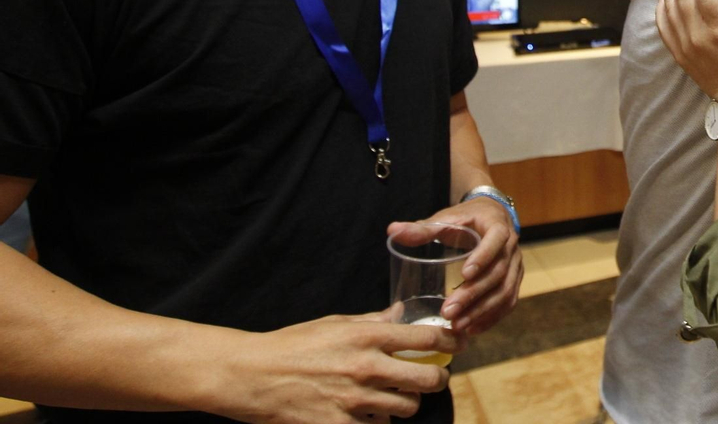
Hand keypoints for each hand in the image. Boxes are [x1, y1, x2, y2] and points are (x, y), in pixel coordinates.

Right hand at [208, 312, 452, 423]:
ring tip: (395, 395)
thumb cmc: (291, 344)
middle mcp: (366, 367)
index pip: (426, 337)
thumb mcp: (334, 323)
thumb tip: (400, 313)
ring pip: (407, 407)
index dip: (451, 341)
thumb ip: (371, 321)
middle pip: (427, 379)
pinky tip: (369, 414)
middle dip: (436, 379)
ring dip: (406, 402)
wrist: (250, 375)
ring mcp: (354, 400)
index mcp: (366, 336)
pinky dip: (379, 422)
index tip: (458, 344)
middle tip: (432, 378)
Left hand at [387, 197, 521, 336]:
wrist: (491, 217)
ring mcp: (516, 265)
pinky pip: (508, 302)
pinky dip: (492, 318)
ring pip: (504, 292)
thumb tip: (392, 230)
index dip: (483, 258)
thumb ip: (421, 228)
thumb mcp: (446, 219)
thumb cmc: (465, 219)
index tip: (463, 274)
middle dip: (474, 294)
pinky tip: (472, 330)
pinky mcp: (514, 281)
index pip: (496, 241)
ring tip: (457, 326)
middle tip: (448, 311)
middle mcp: (512, 247)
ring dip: (482, 311)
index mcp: (497, 225)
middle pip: (498, 273)